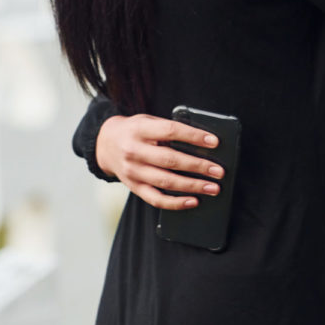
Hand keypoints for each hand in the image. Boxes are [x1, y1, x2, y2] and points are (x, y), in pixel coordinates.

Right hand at [97, 114, 224, 210]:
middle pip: (170, 160)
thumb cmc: (135, 131)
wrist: (105, 144)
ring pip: (166, 181)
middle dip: (198, 166)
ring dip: (193, 186)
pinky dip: (176, 203)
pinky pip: (156, 199)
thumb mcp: (148, 121)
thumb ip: (169, 129)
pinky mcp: (134, 187)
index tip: (214, 142)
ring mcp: (132, 171)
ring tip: (213, 188)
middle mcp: (134, 151)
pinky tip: (193, 201)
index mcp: (140, 129)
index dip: (194, 136)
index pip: (171, 131)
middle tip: (219, 171)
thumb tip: (204, 143)